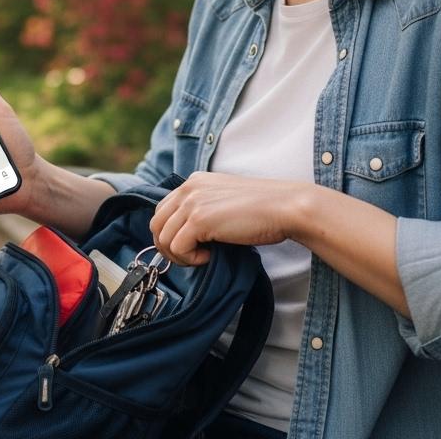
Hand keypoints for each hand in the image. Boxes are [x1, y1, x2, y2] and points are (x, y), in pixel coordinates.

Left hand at [149, 172, 313, 265]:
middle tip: (192, 257)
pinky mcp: (199, 220)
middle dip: (169, 247)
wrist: (285, 207)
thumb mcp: (224, 201)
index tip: (191, 246)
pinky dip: (191, 258)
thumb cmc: (263, 210)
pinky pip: (177, 247)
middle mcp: (189, 188)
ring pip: (163, 238)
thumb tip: (186, 235)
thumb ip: (203, 209)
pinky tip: (210, 256)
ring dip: (180, 255)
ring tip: (203, 257)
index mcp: (194, 181)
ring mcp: (192, 202)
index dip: (171, 234)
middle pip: (156, 224)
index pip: (163, 211)